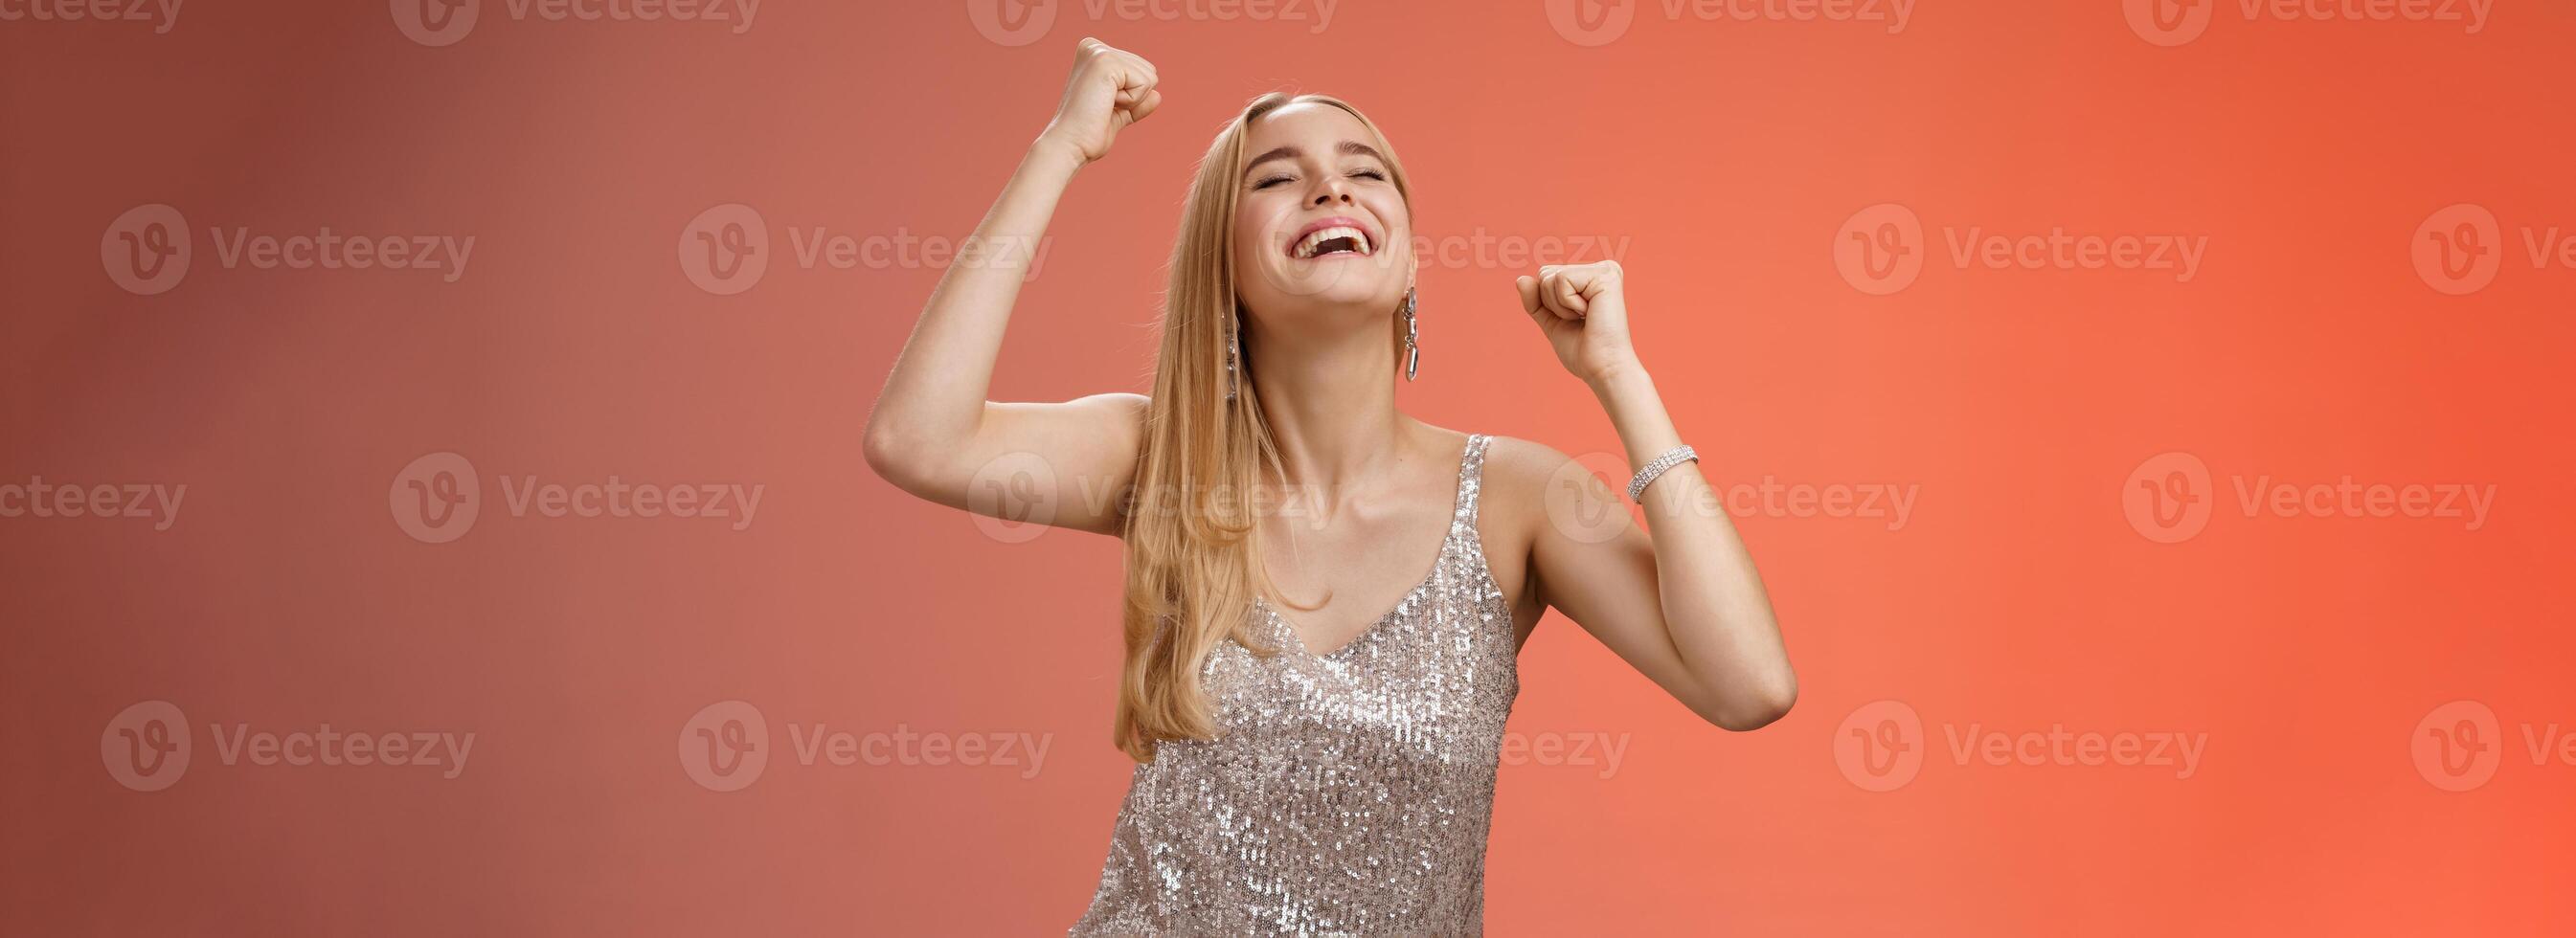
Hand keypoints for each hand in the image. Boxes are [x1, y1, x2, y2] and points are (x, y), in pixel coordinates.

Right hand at [1036, 38, 1160, 163]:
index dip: (1130, 97)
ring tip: (1102, 105)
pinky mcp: (1106, 62)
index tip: (1102, 105)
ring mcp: (1099, 52)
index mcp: (1094, 53)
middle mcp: (1095, 47)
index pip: (1140, 70)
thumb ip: (1136, 103)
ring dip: (1132, 100)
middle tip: (1103, 107)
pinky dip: (1131, 101)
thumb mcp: (1117, 114)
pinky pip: (1144, 83)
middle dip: (1134, 97)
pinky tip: (1105, 104)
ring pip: (1150, 76)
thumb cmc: (1088, 133)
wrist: (1070, 144)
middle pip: (1149, 70)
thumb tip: (1157, 96)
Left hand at [1515, 260, 1640, 385]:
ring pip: (1550, 277)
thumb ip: (1535, 301)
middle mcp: (1601, 269)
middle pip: (1545, 273)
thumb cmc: (1583, 350)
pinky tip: (1588, 313)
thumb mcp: (1551, 322)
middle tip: (1579, 320)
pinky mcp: (1605, 275)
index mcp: (1591, 278)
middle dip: (1551, 303)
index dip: (1548, 303)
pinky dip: (1566, 303)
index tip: (1574, 320)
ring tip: (1585, 318)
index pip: (1546, 276)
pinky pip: (1561, 279)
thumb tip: (1521, 279)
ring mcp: (1605, 270)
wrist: (1601, 367)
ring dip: (1560, 306)